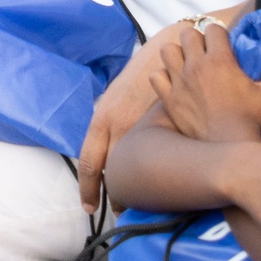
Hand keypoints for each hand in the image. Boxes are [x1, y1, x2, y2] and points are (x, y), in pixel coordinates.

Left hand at [77, 32, 175, 210]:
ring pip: (136, 170)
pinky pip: (162, 158)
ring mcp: (143, 126)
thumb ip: (110, 123)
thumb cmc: (144, 72)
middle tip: (122, 210)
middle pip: (112, 173)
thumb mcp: (117, 96)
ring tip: (145, 202)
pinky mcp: (167, 126)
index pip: (90, 163)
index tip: (89, 208)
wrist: (172, 50)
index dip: (88, 189)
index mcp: (102, 117)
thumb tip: (108, 148)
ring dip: (139, 188)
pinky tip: (168, 179)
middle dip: (117, 196)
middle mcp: (118, 124)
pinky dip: (161, 171)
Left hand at [152, 21, 260, 142]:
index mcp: (219, 59)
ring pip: (167, 51)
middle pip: (187, 33)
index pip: (213, 28)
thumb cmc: (248, 120)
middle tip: (204, 53)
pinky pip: (156, 76)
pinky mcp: (168, 97)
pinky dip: (163, 77)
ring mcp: (178, 80)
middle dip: (196, 39)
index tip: (223, 44)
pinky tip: (173, 84)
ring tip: (185, 65)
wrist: (225, 145)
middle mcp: (195, 65)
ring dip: (176, 55)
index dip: (218, 34)